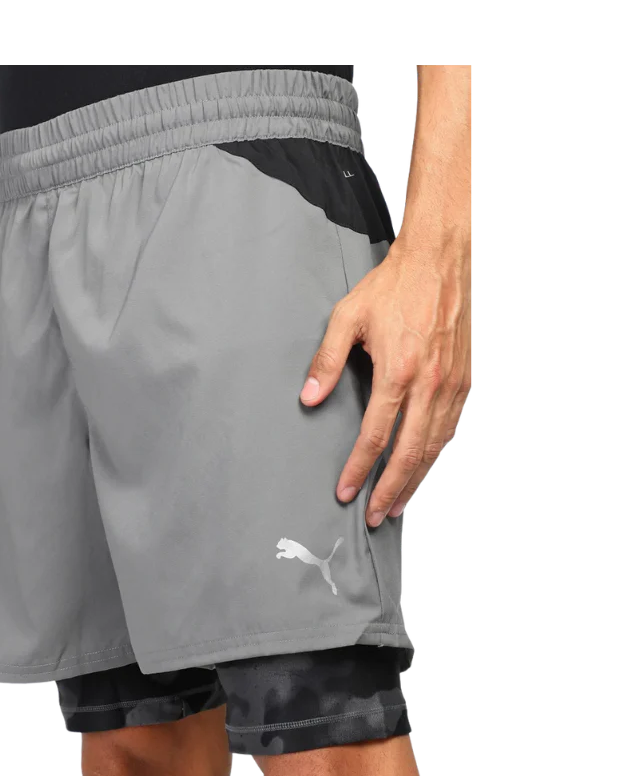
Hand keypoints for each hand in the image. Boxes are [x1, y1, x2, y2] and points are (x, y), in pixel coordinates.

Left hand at [300, 240, 471, 525]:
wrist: (442, 260)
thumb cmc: (395, 285)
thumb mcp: (348, 317)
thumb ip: (327, 361)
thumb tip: (310, 396)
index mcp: (398, 372)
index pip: (375, 436)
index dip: (357, 469)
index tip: (344, 491)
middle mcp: (429, 385)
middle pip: (409, 453)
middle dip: (389, 489)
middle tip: (375, 515)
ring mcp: (452, 385)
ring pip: (434, 447)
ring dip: (414, 480)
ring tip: (397, 504)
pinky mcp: (466, 381)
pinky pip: (451, 428)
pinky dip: (436, 454)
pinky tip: (424, 468)